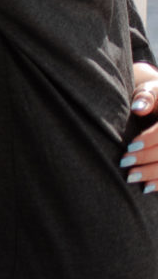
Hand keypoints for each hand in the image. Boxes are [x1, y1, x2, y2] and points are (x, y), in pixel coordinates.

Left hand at [121, 62, 157, 192]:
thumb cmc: (154, 98)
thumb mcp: (151, 91)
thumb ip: (146, 97)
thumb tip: (137, 107)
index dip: (150, 140)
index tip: (130, 146)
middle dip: (147, 159)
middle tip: (124, 163)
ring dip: (154, 175)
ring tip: (131, 178)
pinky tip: (147, 187)